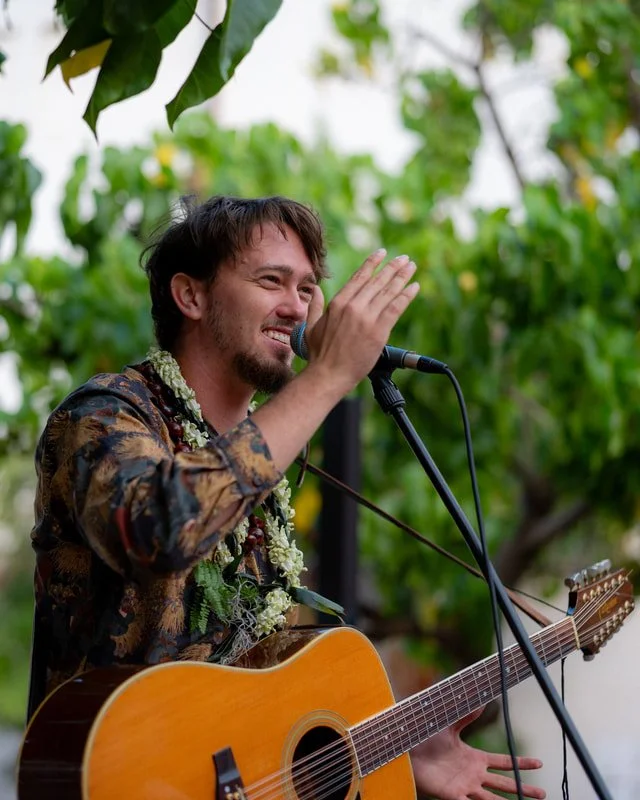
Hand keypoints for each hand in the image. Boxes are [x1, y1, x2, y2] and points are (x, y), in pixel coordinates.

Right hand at [303, 248, 418, 390]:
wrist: (328, 374)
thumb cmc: (319, 354)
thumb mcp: (310, 326)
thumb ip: (314, 305)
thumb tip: (316, 290)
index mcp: (338, 303)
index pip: (359, 277)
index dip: (372, 263)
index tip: (382, 253)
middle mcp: (353, 306)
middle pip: (377, 281)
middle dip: (392, 267)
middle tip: (404, 258)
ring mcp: (366, 318)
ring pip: (388, 292)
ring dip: (402, 277)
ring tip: (411, 267)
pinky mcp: (379, 331)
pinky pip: (396, 308)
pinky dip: (406, 296)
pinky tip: (415, 287)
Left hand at [410, 710, 545, 799]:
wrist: (408, 751)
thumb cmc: (426, 740)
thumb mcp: (449, 727)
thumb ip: (465, 717)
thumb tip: (480, 701)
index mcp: (475, 758)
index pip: (504, 762)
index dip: (521, 763)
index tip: (540, 763)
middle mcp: (474, 775)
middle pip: (504, 783)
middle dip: (523, 788)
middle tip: (543, 794)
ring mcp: (465, 787)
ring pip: (493, 799)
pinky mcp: (453, 795)